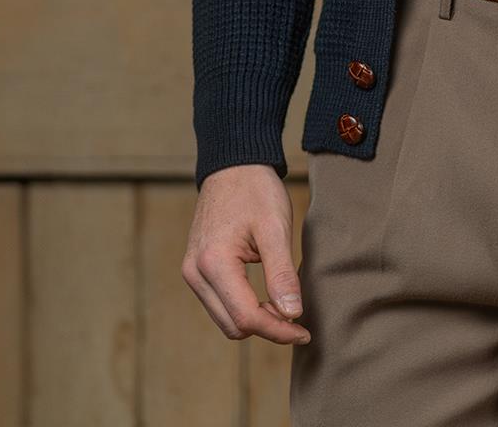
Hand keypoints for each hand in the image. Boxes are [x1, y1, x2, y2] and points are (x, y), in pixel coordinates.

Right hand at [182, 164, 311, 345]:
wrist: (233, 165)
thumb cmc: (256, 191)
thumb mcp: (275, 228)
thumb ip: (282, 273)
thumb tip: (292, 314)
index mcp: (213, 263)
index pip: (246, 317)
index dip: (278, 330)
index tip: (304, 332)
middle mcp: (195, 273)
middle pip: (232, 326)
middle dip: (267, 329)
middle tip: (299, 319)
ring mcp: (192, 272)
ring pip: (225, 319)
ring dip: (255, 321)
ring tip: (285, 306)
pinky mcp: (196, 270)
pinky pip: (220, 304)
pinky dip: (243, 308)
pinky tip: (267, 297)